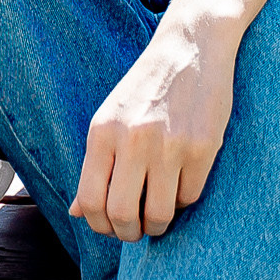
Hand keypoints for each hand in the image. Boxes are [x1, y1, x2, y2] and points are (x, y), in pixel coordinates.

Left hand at [71, 9, 241, 239]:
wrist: (190, 47)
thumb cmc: (146, 87)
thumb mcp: (109, 119)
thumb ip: (94, 166)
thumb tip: (77, 212)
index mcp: (103, 132)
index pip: (91, 200)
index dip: (99, 225)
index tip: (110, 226)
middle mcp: (133, 140)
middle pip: (123, 215)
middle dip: (129, 232)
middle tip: (136, 229)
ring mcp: (170, 144)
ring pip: (160, 214)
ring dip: (158, 224)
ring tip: (158, 215)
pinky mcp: (203, 147)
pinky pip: (189, 196)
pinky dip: (183, 200)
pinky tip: (179, 185)